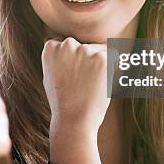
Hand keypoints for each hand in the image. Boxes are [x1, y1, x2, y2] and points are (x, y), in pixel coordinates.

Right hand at [42, 37, 111, 163]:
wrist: (73, 121)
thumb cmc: (62, 101)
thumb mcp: (50, 75)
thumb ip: (57, 57)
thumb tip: (64, 43)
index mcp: (50, 48)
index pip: (65, 43)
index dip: (71, 59)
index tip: (71, 74)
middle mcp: (66, 45)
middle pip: (84, 45)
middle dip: (86, 59)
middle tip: (82, 82)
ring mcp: (85, 51)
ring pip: (99, 50)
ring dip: (99, 64)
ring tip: (90, 85)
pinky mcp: (102, 59)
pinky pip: (113, 57)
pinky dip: (112, 69)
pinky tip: (101, 83)